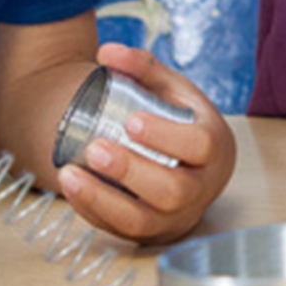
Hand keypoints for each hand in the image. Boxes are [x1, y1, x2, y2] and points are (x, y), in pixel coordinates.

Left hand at [56, 42, 236, 245]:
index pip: (199, 146)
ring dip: (104, 199)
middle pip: (172, 190)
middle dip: (130, 171)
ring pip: (144, 221)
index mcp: (215, 147)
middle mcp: (201, 188)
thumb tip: (106, 53)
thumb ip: (142, 67)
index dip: (166, 136)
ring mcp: (177, 216)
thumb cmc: (183, 122)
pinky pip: (122, 231)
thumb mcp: (172, 89)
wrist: (193, 164)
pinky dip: (94, 211)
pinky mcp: (153, 233)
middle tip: (96, 148)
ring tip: (71, 173)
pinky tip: (72, 188)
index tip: (131, 121)